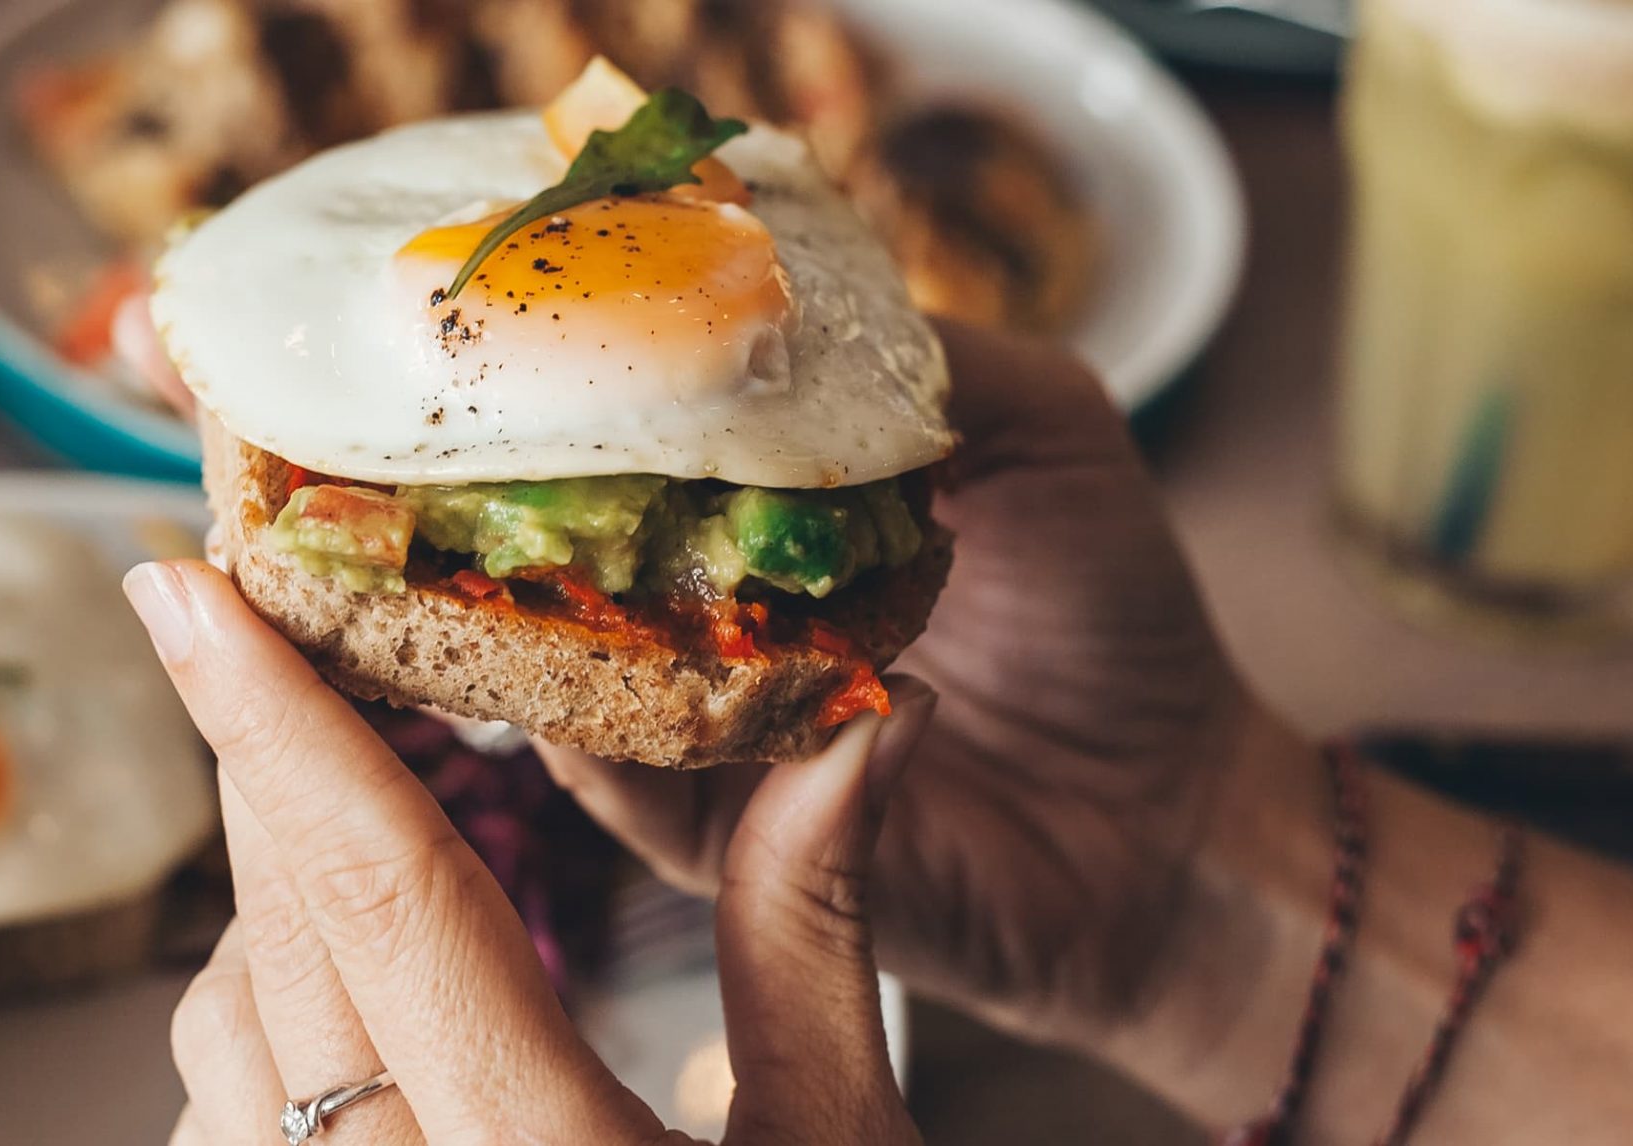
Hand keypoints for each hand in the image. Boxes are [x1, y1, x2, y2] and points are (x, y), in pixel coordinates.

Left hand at [125, 559, 925, 1144]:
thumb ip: (813, 938)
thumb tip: (857, 717)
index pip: (389, 898)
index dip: (282, 723)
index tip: (185, 580)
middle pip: (285, 938)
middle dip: (274, 771)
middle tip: (281, 637)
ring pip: (223, 1029)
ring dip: (276, 912)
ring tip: (371, 849)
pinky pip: (218, 1123)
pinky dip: (267, 1031)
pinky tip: (362, 1018)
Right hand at [537, 323, 1269, 1046]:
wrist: (1174, 809)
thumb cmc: (1114, 608)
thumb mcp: (1043, 422)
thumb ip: (921, 355)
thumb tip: (768, 302)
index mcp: (767, 506)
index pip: (636, 440)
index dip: (570, 395)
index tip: (510, 344)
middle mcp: (718, 609)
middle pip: (563, 557)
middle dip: (508, 514)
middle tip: (459, 466)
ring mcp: (709, 727)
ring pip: (567, 678)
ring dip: (538, 628)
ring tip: (519, 572)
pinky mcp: (725, 843)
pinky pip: (629, 797)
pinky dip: (607, 750)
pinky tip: (616, 696)